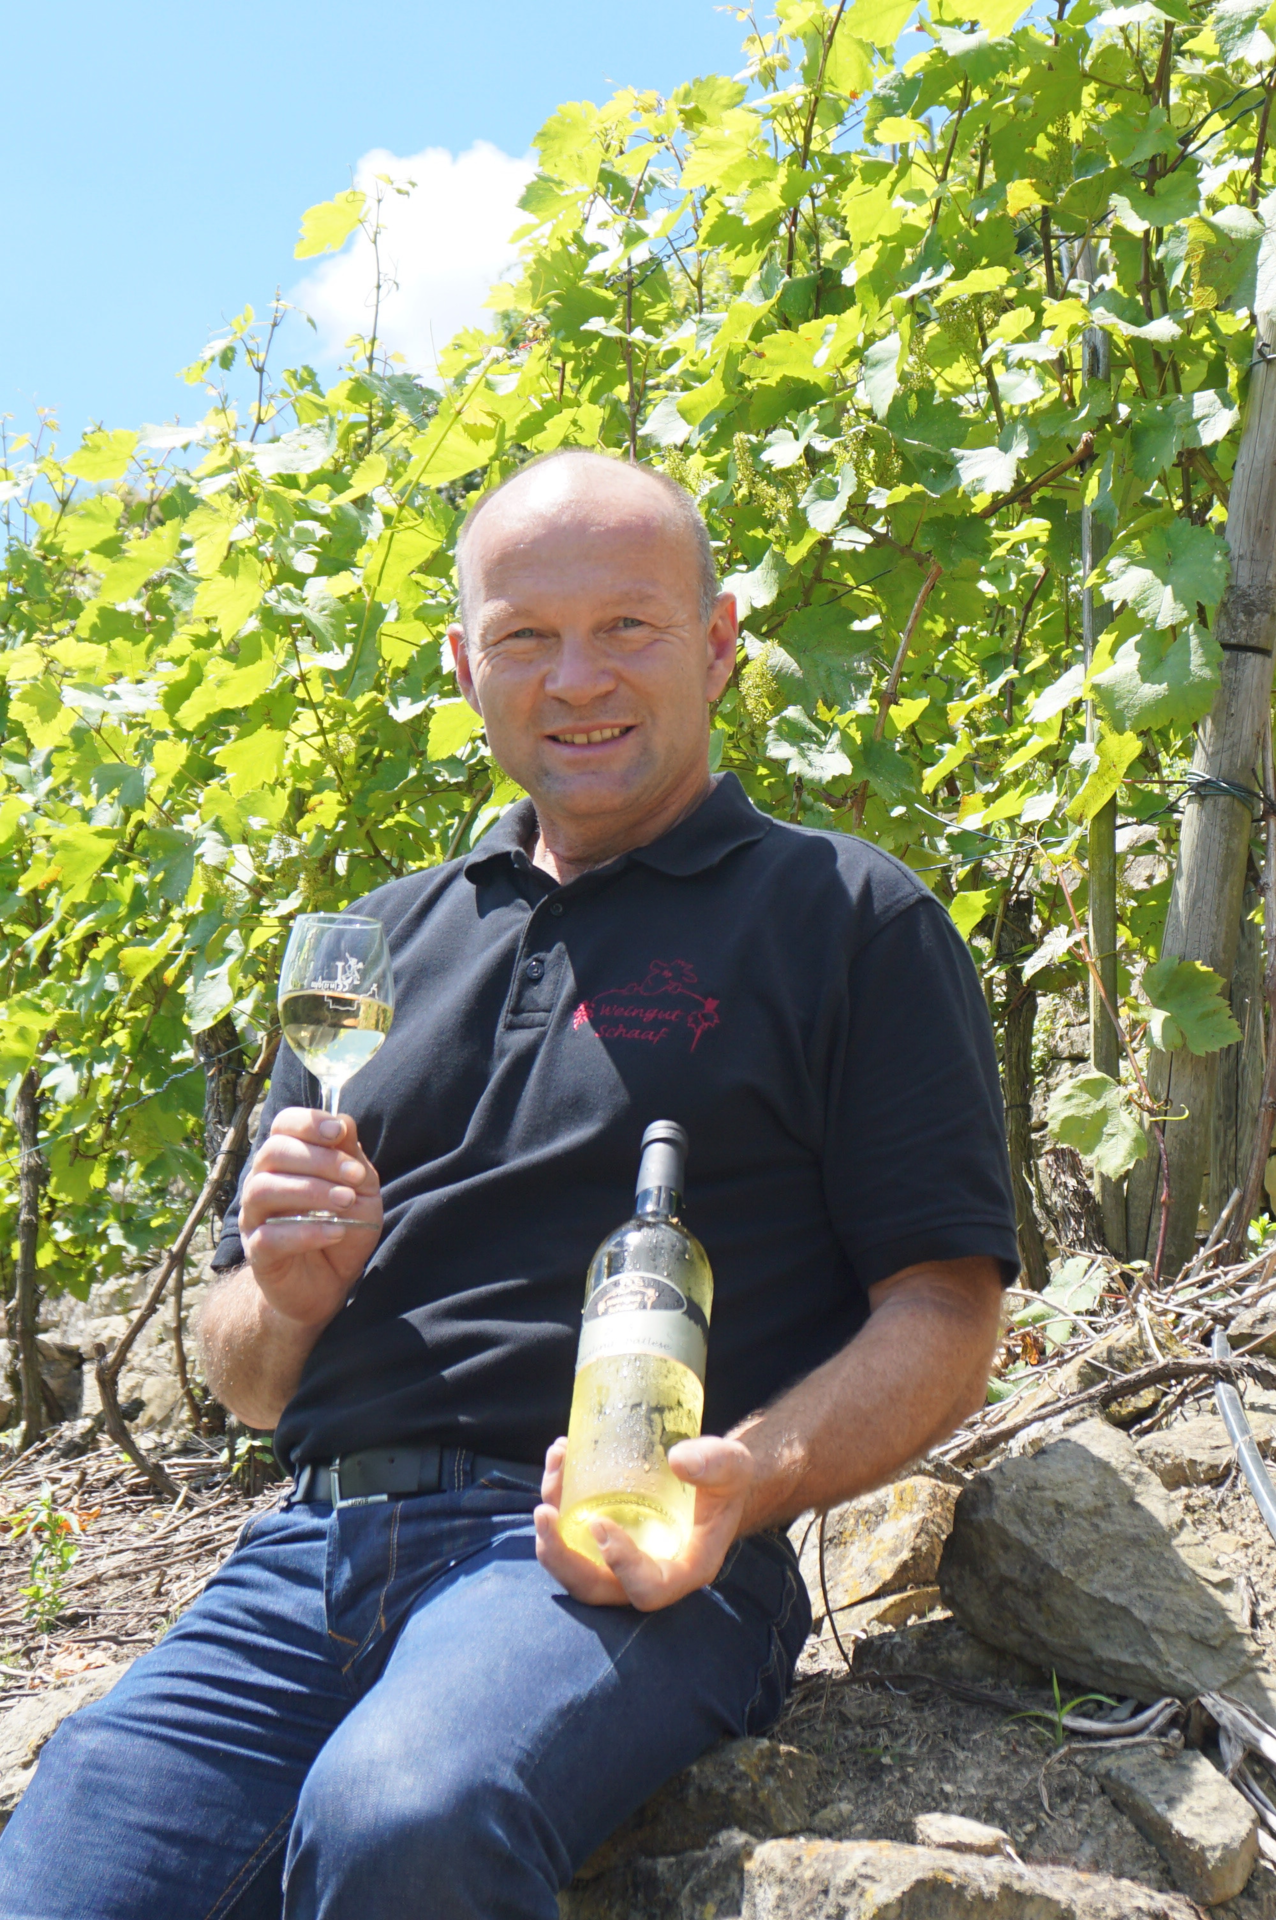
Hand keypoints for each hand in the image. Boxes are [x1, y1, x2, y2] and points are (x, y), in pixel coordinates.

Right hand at [240, 1108, 381, 1330]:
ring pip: (262, 1190)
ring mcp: (254, 1219)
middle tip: (356, 1178)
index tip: (338, 1132)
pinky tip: (336, 1233)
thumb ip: (350, 1157)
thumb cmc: (343, 1227)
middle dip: (319, 1159)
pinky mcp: (258, 1254)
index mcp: (287, 1161)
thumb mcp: (360, 1190)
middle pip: (272, 1153)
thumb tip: (343, 1121)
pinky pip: (269, 1236)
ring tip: (346, 1202)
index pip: (282, 1125)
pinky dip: (306, 1232)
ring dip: (310, 1191)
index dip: (308, 1122)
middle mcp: (262, 1183)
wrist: (330, 1284)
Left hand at [533, 1434, 756, 1609]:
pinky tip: (559, 1460)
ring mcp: (619, 1560)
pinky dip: (559, 1503)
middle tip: (545, 1514)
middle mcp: (646, 1574)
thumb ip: (714, 1464)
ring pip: (574, 1564)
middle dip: (562, 1559)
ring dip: (551, 1532)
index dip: (621, 1567)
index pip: (647, 1590)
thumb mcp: (733, 1466)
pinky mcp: (602, 1539)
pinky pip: (571, 1535)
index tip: (600, 1525)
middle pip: (595, 1588)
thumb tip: (679, 1461)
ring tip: (551, 1476)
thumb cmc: (726, 1480)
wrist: (714, 1478)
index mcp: (683, 1571)